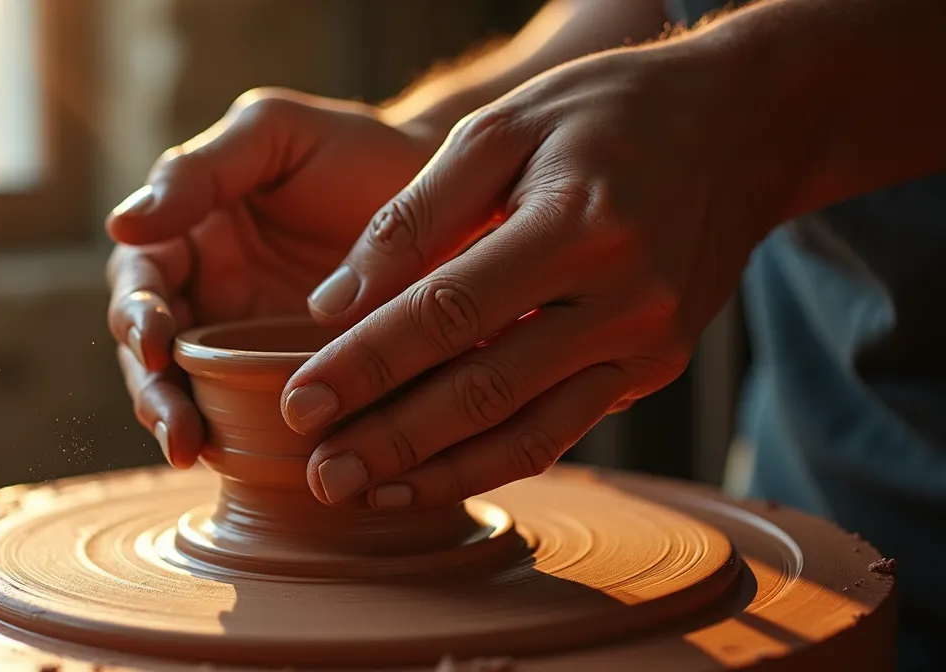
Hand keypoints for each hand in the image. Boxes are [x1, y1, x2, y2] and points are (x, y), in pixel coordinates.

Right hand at [106, 88, 438, 468]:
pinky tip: (254, 462)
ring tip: (191, 451)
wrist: (456, 196)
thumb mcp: (274, 135)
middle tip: (173, 424)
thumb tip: (121, 224)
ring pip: (196, 396)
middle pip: (155, 356)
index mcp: (188, 237)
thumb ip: (201, 172)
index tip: (154, 341)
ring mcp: (250, 348)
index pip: (140, 283)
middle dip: (154, 391)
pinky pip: (257, 421)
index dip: (137, 315)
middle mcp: (209, 298)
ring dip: (185, 425)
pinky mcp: (296, 385)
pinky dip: (245, 444)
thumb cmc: (355, 151)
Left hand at [283, 43, 793, 508]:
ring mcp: (646, 345)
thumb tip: (332, 302)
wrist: (743, 127)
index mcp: (579, 226)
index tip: (298, 401)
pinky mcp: (652, 369)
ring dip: (438, 472)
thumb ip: (415, 215)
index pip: (448, 313)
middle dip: (391, 438)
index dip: (368, 364)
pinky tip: (430, 478)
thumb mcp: (504, 128)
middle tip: (318, 475)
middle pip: (485, 390)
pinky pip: (561, 430)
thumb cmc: (606, 114)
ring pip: (527, 432)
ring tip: (361, 494)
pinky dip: (492, 462)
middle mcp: (623, 299)